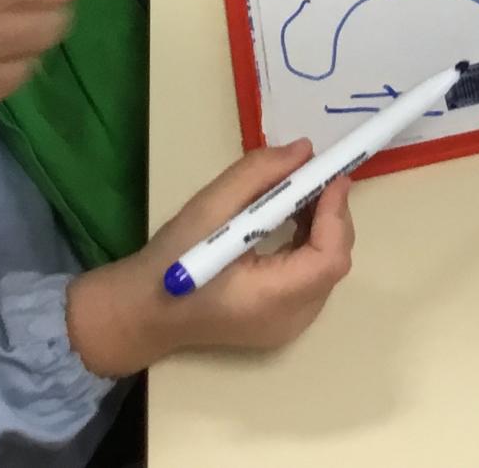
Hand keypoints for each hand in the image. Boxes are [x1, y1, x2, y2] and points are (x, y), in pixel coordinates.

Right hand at [67, 139, 354, 376]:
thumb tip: (305, 151)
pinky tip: (291, 220)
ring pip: (326, 268)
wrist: (143, 312)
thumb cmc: (171, 261)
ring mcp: (289, 327)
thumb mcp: (208, 207)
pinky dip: (310, 244)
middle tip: (314, 176)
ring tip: (300, 193)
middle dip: (331, 214)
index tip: (331, 174)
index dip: (336, 213)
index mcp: (267, 299)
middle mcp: (289, 320)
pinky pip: (312, 277)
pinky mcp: (284, 322)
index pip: (327, 258)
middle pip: (333, 262)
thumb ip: (258, 174)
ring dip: (322, 226)